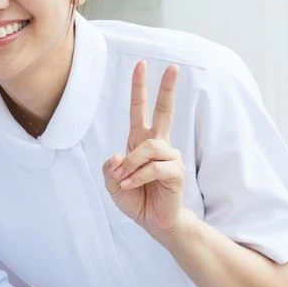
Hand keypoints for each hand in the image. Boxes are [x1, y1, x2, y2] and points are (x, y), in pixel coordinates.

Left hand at [105, 62, 189, 241]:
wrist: (154, 221)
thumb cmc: (136, 199)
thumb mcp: (113, 183)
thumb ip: (111, 167)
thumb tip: (119, 155)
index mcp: (141, 141)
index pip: (141, 109)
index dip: (140, 88)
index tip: (141, 65)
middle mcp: (157, 145)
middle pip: (165, 111)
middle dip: (167, 89)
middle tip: (173, 67)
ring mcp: (169, 157)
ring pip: (148, 148)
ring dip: (131, 165)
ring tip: (123, 180)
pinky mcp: (176, 172)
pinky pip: (154, 168)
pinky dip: (139, 177)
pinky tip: (131, 185)